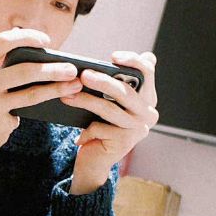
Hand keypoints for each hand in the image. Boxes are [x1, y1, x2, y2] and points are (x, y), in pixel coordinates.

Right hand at [0, 27, 85, 158]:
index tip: (46, 40)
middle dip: (52, 68)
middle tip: (73, 69)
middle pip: (24, 70)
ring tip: (75, 85)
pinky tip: (54, 106)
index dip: (28, 37)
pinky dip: (39, 108)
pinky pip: (26, 113)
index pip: (4, 41)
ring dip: (56, 89)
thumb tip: (39, 52)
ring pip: (31, 95)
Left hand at [61, 49, 159, 191]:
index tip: (113, 56)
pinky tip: (78, 133)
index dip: (132, 61)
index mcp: (147, 97)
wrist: (96, 159)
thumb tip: (113, 59)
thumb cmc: (102, 124)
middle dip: (103, 82)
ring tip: (67, 95)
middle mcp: (148, 113)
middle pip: (125, 91)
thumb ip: (117, 81)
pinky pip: (100, 128)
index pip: (147, 72)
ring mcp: (138, 128)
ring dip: (85, 101)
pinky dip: (86, 129)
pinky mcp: (124, 142)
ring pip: (109, 110)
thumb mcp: (109, 101)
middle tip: (83, 75)